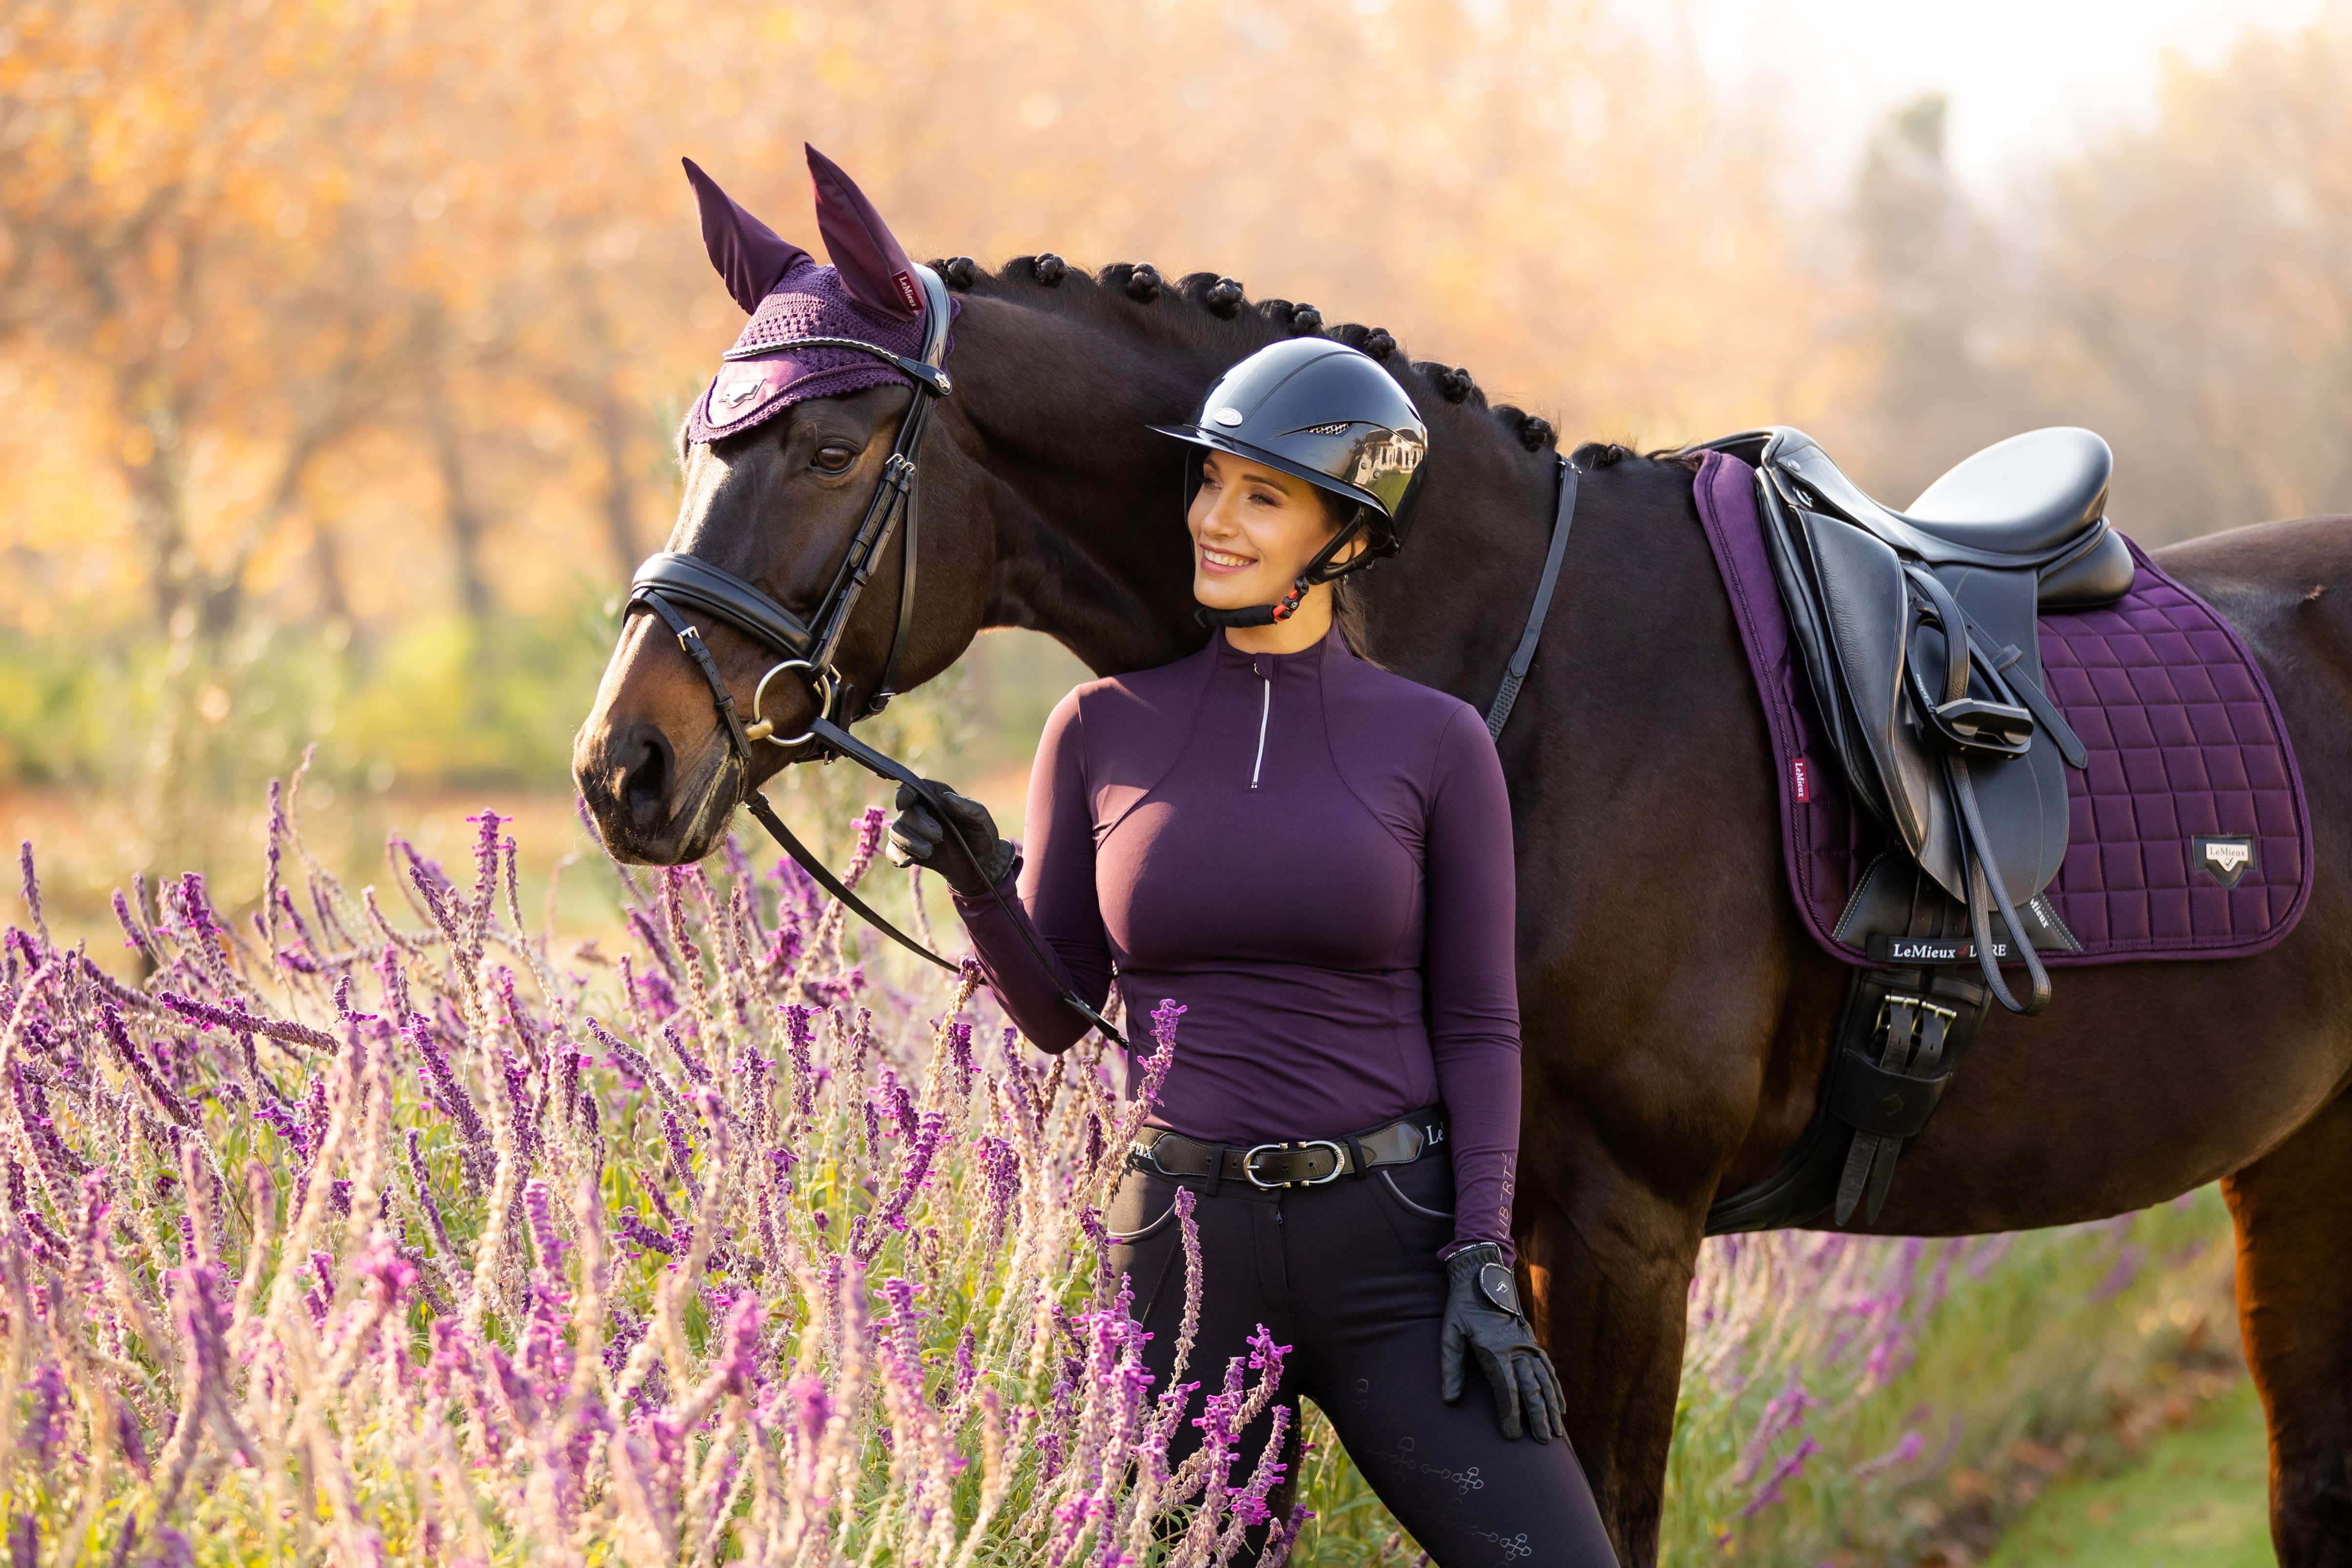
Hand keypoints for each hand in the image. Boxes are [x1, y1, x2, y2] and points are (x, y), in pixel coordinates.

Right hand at [885, 780, 1014, 898]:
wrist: (980, 865)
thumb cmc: (981, 836)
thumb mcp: (981, 820)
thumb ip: (968, 807)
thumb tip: (947, 797)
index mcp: (936, 796)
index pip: (912, 788)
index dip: (904, 794)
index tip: (904, 804)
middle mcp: (921, 811)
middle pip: (905, 813)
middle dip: (918, 825)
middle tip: (938, 837)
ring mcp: (913, 832)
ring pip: (896, 831)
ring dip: (910, 842)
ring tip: (929, 851)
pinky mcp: (910, 851)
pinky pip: (892, 851)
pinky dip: (897, 856)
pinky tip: (908, 862)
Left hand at [1439, 1242, 1566, 1441]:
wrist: (1482, 1275)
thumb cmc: (1462, 1307)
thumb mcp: (1450, 1334)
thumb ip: (1451, 1368)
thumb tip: (1449, 1400)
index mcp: (1495, 1350)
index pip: (1507, 1390)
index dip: (1510, 1415)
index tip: (1512, 1436)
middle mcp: (1516, 1350)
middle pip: (1532, 1389)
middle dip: (1538, 1418)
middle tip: (1544, 1443)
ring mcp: (1527, 1345)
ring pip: (1544, 1381)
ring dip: (1552, 1407)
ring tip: (1558, 1432)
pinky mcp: (1531, 1340)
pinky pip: (1548, 1368)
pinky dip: (1556, 1388)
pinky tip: (1561, 1405)